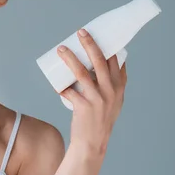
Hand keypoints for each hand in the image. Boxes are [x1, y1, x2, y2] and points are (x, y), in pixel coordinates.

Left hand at [57, 29, 127, 155]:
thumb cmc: (100, 120)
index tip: (100, 32)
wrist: (92, 143)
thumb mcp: (114, 102)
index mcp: (119, 88)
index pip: (117, 61)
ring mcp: (97, 98)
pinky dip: (60, 87)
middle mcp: (111, 91)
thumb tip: (101, 63)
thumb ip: (110, 84)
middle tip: (80, 32)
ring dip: (70, 58)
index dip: (109, 45)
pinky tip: (55, 85)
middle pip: (100, 61)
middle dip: (90, 43)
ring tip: (61, 48)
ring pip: (81, 72)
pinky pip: (68, 92)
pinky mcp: (83, 106)